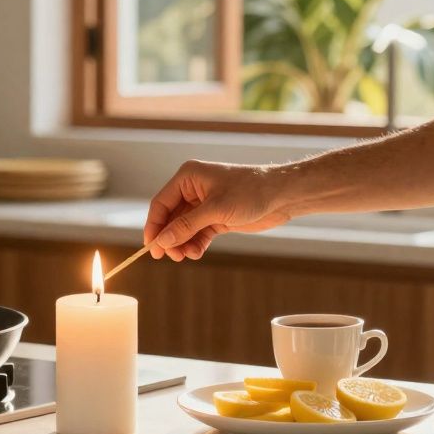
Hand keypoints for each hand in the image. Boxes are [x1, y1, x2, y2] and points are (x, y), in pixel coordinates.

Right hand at [144, 160, 291, 260]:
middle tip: (170, 256)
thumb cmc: (250, 192)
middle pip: (170, 218)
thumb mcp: (216, 210)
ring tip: (186, 256)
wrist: (282, 195)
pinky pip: (198, 233)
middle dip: (169, 238)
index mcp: (188, 177)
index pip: (161, 203)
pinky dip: (195, 244)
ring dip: (182, 243)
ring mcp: (205, 204)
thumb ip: (187, 225)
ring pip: (183, 228)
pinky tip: (196, 253)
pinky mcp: (216, 217)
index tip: (151, 247)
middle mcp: (193, 189)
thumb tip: (163, 240)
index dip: (154, 225)